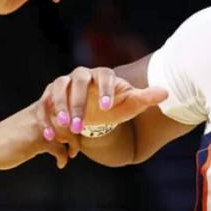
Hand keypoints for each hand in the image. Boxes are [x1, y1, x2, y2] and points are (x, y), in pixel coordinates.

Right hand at [0, 104, 71, 170]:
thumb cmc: (5, 138)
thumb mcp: (26, 125)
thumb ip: (42, 124)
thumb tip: (57, 133)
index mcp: (39, 107)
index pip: (66, 103)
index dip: (76, 116)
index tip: (77, 130)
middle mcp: (41, 113)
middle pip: (72, 117)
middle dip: (78, 132)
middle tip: (75, 146)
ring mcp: (40, 126)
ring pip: (69, 131)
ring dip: (74, 145)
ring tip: (71, 154)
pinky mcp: (37, 141)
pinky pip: (60, 148)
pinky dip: (63, 158)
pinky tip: (60, 164)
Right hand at [37, 65, 168, 143]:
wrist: (92, 111)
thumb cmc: (113, 107)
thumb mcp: (129, 105)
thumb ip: (145, 98)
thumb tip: (166, 92)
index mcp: (102, 74)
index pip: (104, 75)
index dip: (106, 89)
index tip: (108, 108)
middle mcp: (81, 76)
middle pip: (78, 82)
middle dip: (78, 104)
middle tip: (80, 126)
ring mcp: (63, 84)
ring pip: (58, 89)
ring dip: (61, 108)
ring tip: (66, 127)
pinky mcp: (49, 96)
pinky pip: (44, 105)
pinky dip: (46, 119)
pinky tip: (50, 135)